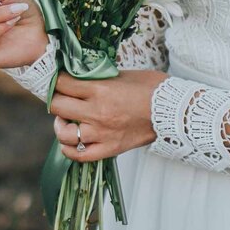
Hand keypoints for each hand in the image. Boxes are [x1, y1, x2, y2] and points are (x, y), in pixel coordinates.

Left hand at [49, 69, 164, 160]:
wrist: (174, 111)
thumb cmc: (152, 88)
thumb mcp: (122, 74)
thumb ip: (98, 77)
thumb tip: (78, 76)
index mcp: (100, 89)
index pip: (62, 83)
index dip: (56, 79)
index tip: (57, 78)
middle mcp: (97, 112)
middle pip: (57, 105)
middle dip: (55, 98)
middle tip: (61, 96)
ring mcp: (102, 133)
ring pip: (63, 133)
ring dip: (60, 124)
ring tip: (65, 119)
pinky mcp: (109, 149)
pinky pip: (79, 155)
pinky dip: (69, 149)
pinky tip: (70, 140)